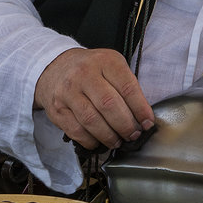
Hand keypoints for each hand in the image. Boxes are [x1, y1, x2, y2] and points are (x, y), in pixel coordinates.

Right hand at [35, 48, 154, 150]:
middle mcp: (84, 73)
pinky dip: (91, 141)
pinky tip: (99, 141)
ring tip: (117, 141)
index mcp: (105, 61)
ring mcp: (68, 91)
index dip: (141, 109)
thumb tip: (143, 119)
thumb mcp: (111, 66)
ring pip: (92, 121)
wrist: (54, 68)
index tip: (147, 123)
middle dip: (126, 126)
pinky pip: (77, 131)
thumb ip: (127, 87)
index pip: (127, 87)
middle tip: (133, 135)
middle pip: (109, 105)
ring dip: (109, 136)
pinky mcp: (57, 109)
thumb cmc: (90, 71)